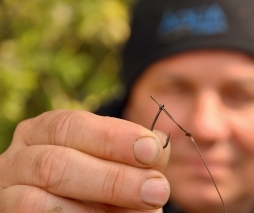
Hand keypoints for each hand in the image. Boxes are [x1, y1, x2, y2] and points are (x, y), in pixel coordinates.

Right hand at [0, 110, 170, 211]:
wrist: (71, 203)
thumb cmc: (95, 181)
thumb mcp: (115, 161)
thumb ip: (134, 154)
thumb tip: (159, 143)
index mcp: (45, 131)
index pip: (72, 125)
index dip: (113, 138)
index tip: (152, 151)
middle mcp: (20, 158)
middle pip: (56, 164)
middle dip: (112, 179)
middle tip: (157, 190)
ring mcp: (7, 192)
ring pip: (38, 203)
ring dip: (95, 210)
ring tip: (141, 212)